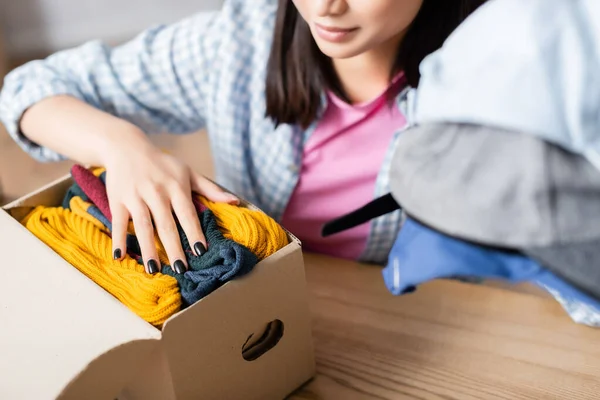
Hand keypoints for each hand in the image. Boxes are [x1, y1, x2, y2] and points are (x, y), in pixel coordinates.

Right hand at [103, 137, 237, 273]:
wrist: (126, 147)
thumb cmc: (162, 164)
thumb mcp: (187, 172)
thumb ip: (209, 189)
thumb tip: (235, 200)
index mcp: (176, 187)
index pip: (187, 213)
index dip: (194, 232)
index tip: (200, 251)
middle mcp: (156, 193)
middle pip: (166, 224)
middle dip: (174, 248)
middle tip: (181, 269)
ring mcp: (136, 197)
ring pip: (143, 226)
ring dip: (148, 248)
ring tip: (154, 269)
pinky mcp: (118, 200)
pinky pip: (119, 222)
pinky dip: (118, 239)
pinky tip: (120, 256)